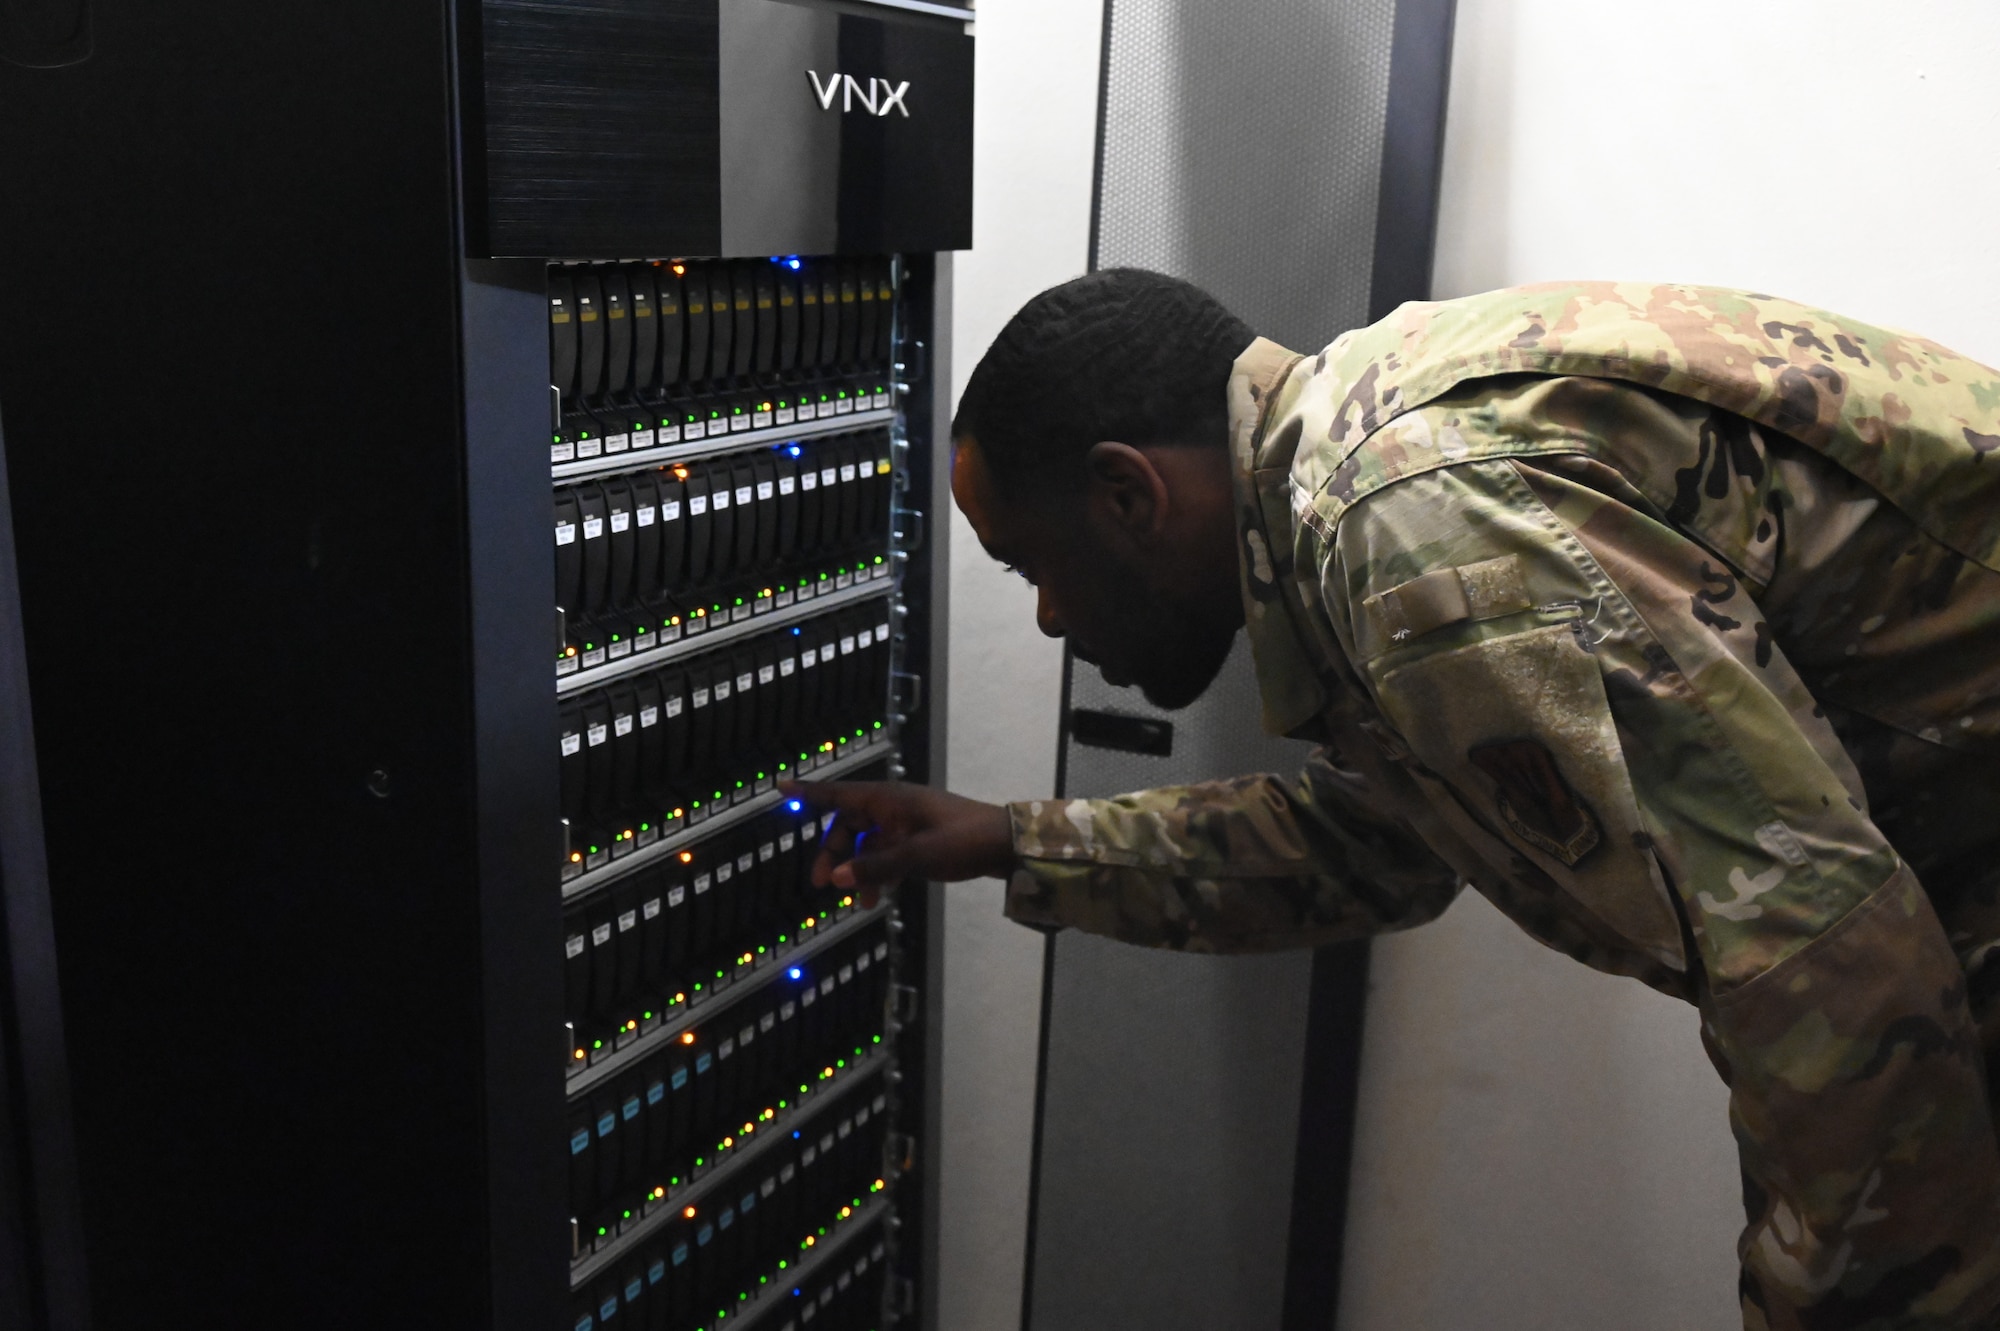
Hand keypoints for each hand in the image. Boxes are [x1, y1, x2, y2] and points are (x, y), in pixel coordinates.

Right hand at [783, 780, 1014, 905]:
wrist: (1005, 845)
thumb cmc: (963, 841)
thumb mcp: (918, 856)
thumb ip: (875, 867)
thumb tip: (835, 877)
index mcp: (890, 799)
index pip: (840, 793)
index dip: (810, 793)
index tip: (781, 788)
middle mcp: (893, 807)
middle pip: (848, 825)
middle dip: (834, 853)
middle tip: (824, 884)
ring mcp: (905, 823)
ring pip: (866, 843)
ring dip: (857, 869)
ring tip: (857, 902)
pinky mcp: (917, 839)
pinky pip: (884, 853)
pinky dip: (876, 873)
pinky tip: (876, 897)